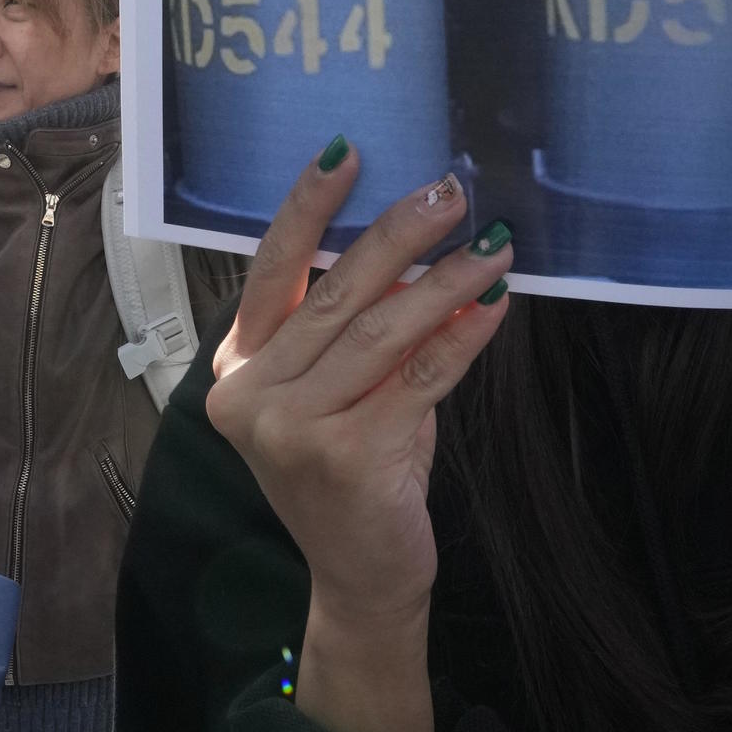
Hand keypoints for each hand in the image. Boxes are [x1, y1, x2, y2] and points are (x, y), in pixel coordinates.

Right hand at [203, 143, 512, 731]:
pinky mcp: (348, 456)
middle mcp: (250, 396)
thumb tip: (424, 246)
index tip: (348, 153)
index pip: (269, 271)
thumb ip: (362, 329)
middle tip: (450, 192)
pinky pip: (419, 377)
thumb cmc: (355, 472)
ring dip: (445, 282)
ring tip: (491, 246)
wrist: (361, 578)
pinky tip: (495, 307)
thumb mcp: (342, 392)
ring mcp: (293, 430)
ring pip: (380, 331)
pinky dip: (463, 337)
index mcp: (236, 369)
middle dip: (398, 234)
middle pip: (332, 293)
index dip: (308, 209)